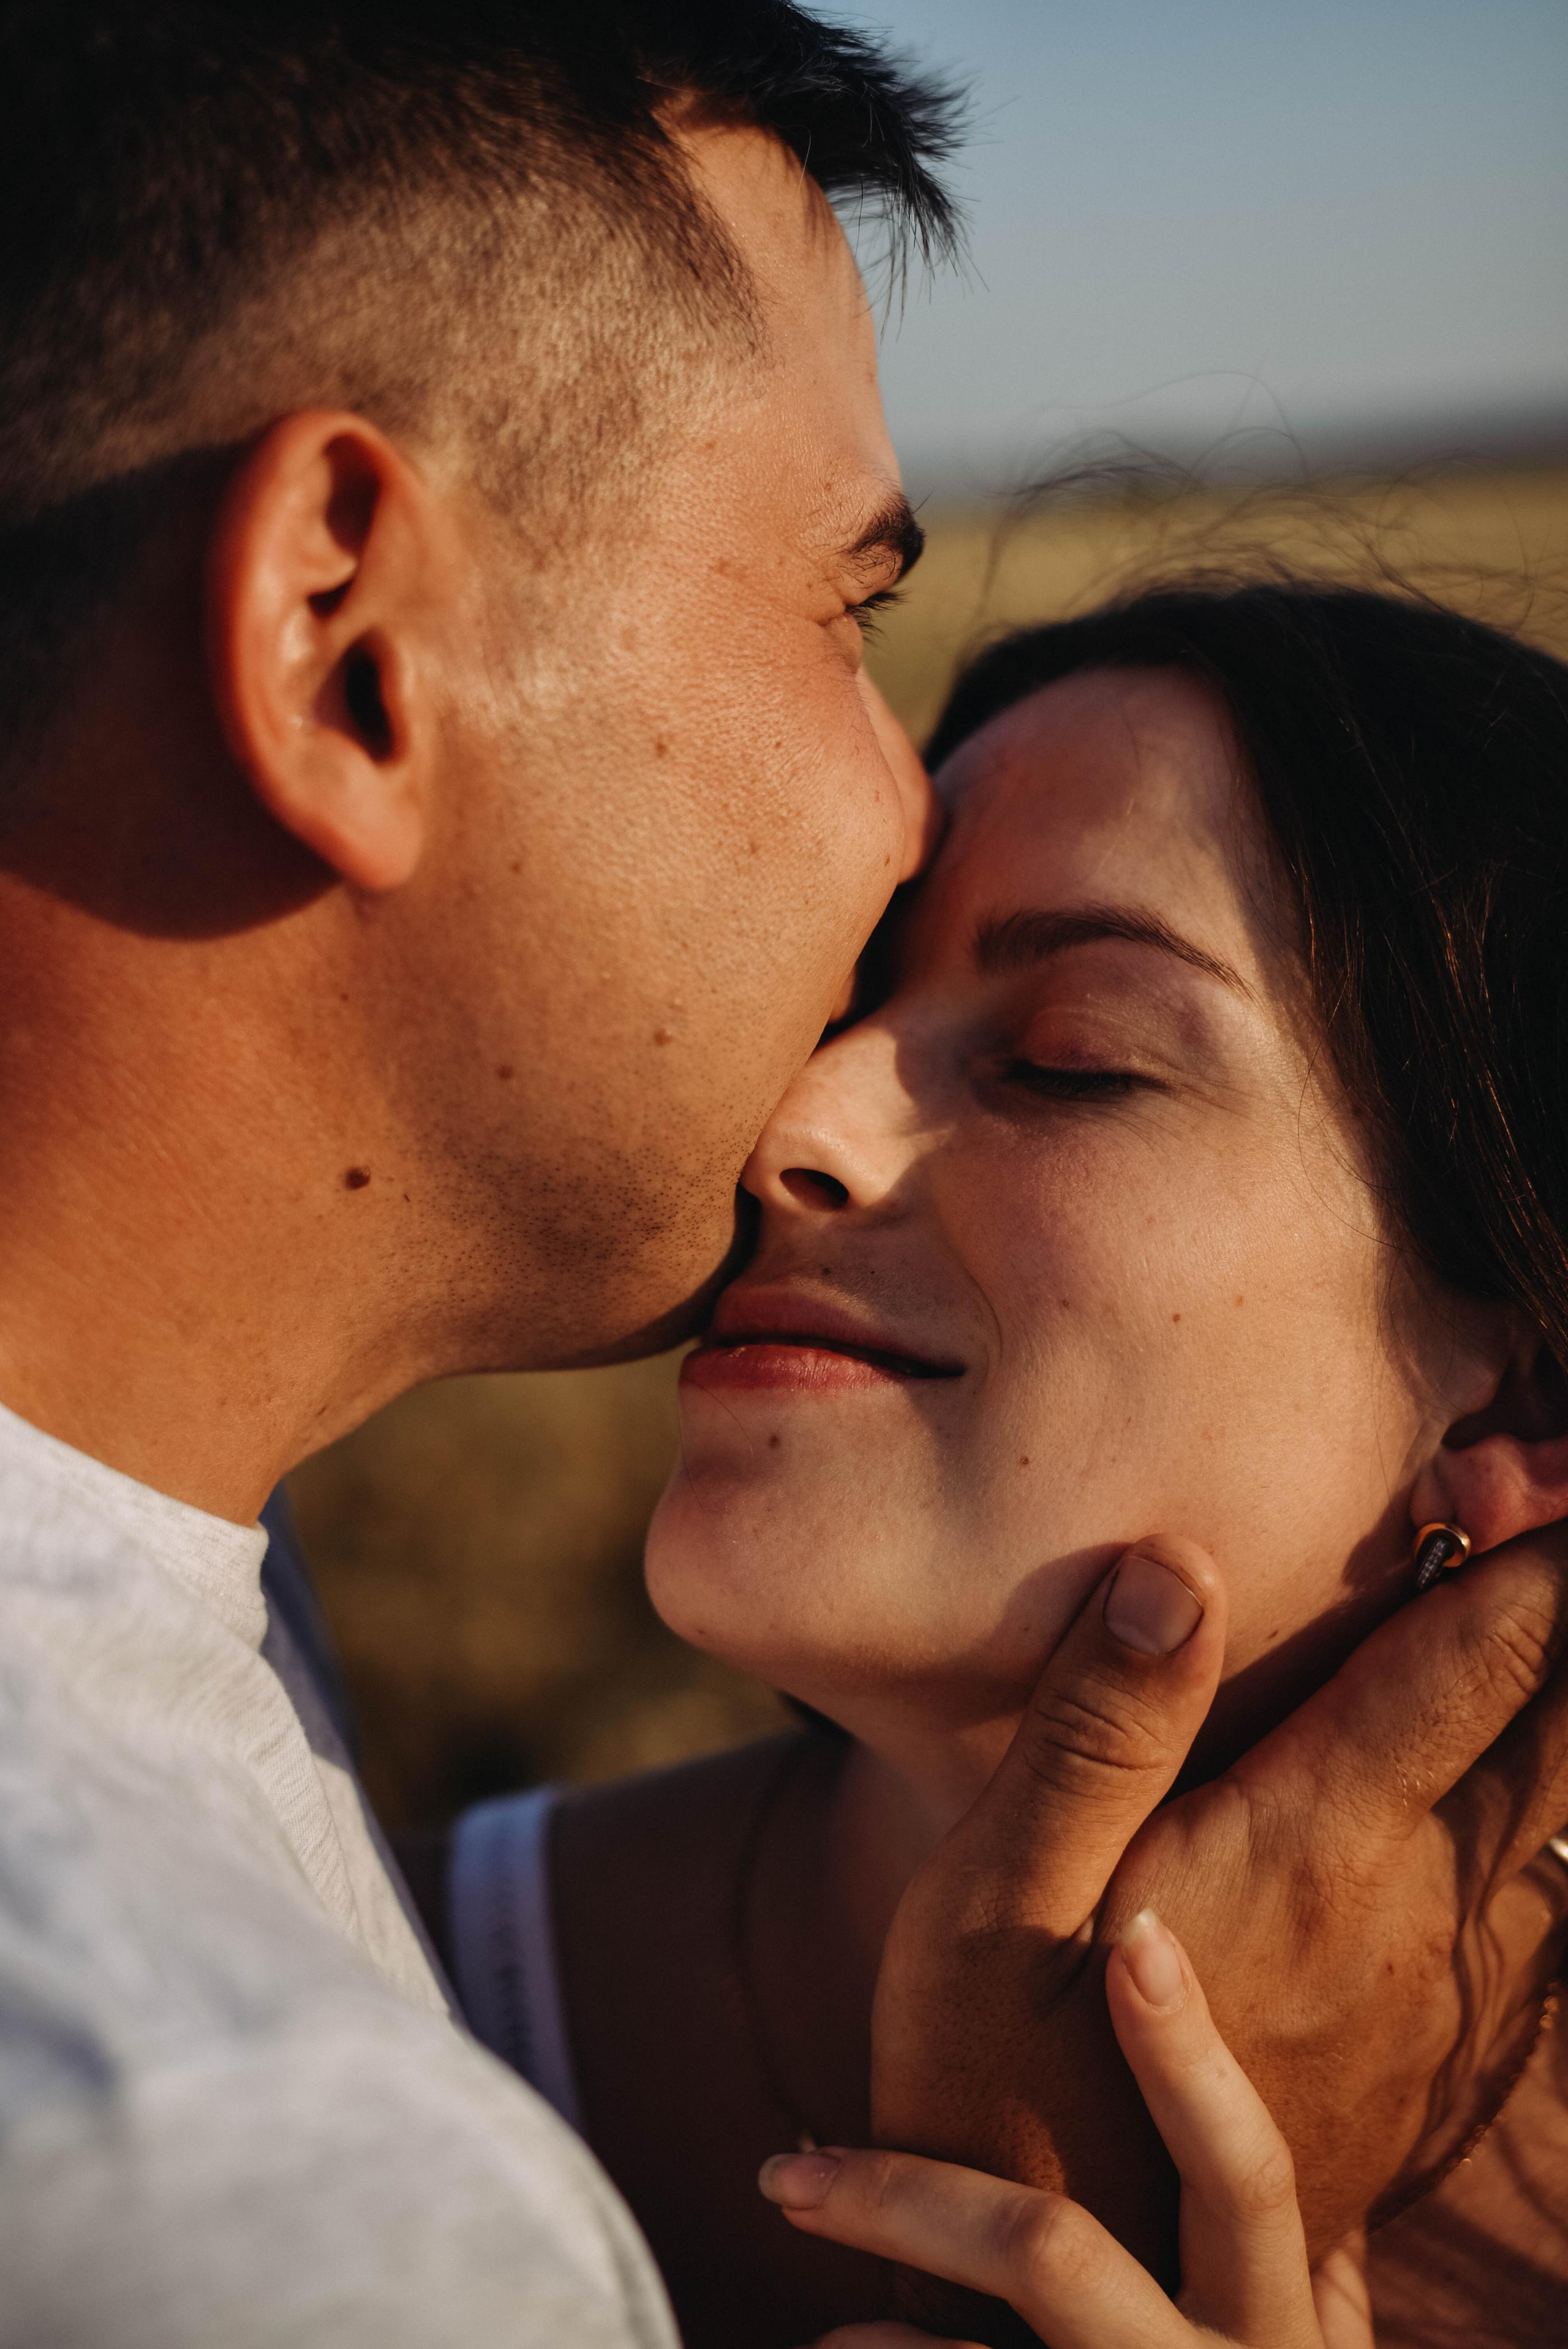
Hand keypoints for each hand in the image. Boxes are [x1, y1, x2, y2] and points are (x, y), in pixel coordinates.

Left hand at [762, 1911, 1373, 2348]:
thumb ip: (1311, 2286)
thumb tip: (1292, 2161)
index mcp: (1282, 2341)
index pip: (1244, 2173)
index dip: (1192, 2053)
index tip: (1132, 1930)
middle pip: (1051, 2256)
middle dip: (904, 2194)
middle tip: (783, 2168)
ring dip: (865, 2338)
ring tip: (826, 2327)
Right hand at [868, 1527, 1567, 2311]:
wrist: (1055, 2320)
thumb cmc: (995, 2088)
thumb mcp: (998, 1900)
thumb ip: (1099, 1732)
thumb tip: (1183, 1567)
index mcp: (1309, 1850)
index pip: (1473, 1663)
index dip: (1544, 1553)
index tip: (1564, 1474)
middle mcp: (1404, 1917)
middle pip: (1557, 1735)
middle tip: (1560, 1505)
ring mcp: (1429, 1999)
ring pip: (1555, 1826)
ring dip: (1560, 1714)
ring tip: (1545, 1625)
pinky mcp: (1423, 2060)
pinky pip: (1532, 1914)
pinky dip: (1539, 1819)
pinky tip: (1511, 1794)